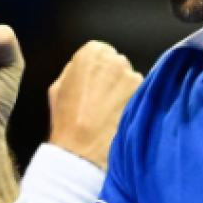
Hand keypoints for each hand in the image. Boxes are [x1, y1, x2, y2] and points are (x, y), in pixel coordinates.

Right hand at [48, 41, 142, 169]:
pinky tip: (122, 118)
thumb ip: (74, 70)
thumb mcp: (58, 88)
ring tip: (112, 112)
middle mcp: (115, 59)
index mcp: (91, 52)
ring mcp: (132, 76)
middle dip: (113, 78)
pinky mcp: (144, 95)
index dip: (97, 71)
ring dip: (125, 92)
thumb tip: (86, 70)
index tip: (94, 86)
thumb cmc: (66, 119)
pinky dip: (133, 104)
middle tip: (103, 100)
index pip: (101, 52)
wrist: (83, 150)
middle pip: (118, 64)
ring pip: (131, 80)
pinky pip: (141, 96)